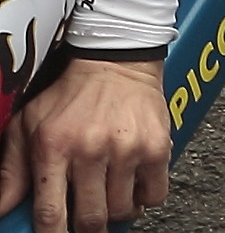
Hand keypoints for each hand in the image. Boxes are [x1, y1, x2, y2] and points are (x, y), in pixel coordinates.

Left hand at [0, 57, 171, 231]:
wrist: (116, 61)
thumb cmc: (69, 95)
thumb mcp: (27, 126)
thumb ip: (11, 171)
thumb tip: (3, 208)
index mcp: (54, 148)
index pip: (51, 212)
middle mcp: (91, 150)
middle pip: (90, 218)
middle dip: (87, 228)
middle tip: (87, 221)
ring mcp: (127, 149)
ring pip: (122, 210)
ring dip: (116, 212)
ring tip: (111, 199)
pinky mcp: (156, 146)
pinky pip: (155, 194)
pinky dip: (145, 199)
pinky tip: (134, 186)